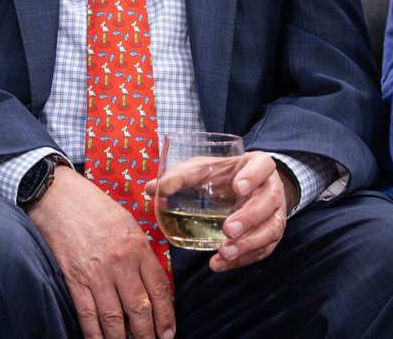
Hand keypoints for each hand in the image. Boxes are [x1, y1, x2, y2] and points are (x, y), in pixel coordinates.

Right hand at [27, 166, 173, 338]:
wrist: (56, 194)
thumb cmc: (91, 205)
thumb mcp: (125, 221)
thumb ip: (139, 251)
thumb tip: (148, 282)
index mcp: (137, 246)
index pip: (160, 290)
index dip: (167, 317)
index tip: (168, 333)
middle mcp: (120, 262)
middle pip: (140, 310)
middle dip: (148, 335)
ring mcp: (96, 272)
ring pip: (115, 318)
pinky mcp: (74, 277)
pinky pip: (87, 314)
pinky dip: (94, 335)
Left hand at [148, 151, 291, 272]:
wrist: (247, 187)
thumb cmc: (223, 174)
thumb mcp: (204, 167)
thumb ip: (181, 175)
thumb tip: (152, 188)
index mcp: (258, 165)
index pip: (263, 166)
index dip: (253, 176)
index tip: (237, 187)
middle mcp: (271, 189)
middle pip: (268, 203)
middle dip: (249, 218)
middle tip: (228, 229)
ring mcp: (276, 213)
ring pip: (270, 230)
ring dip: (248, 244)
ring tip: (224, 252)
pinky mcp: (271, 234)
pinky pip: (263, 250)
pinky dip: (243, 259)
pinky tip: (221, 263)